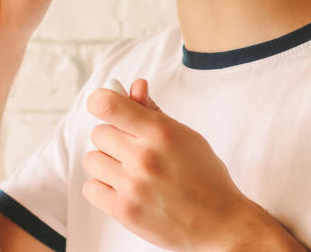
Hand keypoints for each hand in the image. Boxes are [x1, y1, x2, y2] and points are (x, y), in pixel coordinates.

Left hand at [82, 79, 253, 251]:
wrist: (220, 223)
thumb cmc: (205, 177)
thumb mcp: (185, 136)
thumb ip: (153, 111)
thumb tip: (134, 86)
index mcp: (160, 132)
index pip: (107, 105)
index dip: (101, 101)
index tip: (104, 107)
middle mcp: (143, 156)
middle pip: (98, 132)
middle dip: (113, 138)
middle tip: (132, 149)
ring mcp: (132, 185)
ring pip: (92, 160)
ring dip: (106, 163)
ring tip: (128, 171)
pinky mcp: (124, 211)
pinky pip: (90, 189)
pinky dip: (102, 188)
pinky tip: (122, 188)